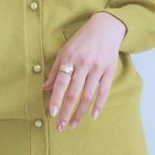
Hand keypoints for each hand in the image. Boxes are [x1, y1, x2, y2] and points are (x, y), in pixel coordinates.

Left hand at [41, 13, 126, 131]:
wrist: (105, 28)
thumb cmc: (82, 40)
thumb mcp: (65, 51)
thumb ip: (55, 70)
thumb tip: (44, 88)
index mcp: (70, 59)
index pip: (61, 83)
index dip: (56, 99)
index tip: (52, 112)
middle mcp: (84, 64)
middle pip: (74, 93)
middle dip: (66, 112)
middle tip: (60, 126)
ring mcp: (98, 68)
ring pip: (88, 96)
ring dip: (80, 113)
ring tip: (73, 124)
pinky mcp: (109, 71)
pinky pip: (104, 91)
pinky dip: (99, 105)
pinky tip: (93, 116)